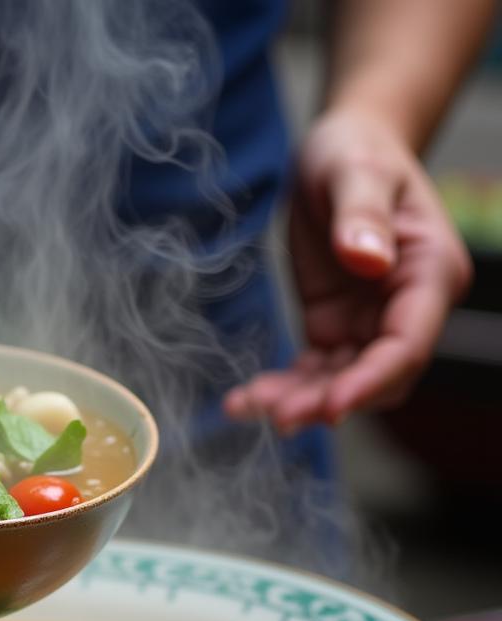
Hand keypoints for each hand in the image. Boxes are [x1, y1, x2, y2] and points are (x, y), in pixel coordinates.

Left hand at [224, 108, 471, 432]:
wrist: (339, 153)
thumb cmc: (357, 153)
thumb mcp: (355, 170)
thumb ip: (362, 214)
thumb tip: (368, 258)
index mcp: (428, 273)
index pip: (407, 345)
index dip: (371, 381)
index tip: (331, 405)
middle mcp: (404, 308)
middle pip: (376, 377)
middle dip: (330, 402)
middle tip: (280, 417)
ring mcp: (369, 323)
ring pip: (341, 383)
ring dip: (300, 402)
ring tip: (248, 407)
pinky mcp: (334, 328)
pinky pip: (312, 372)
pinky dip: (282, 389)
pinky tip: (244, 400)